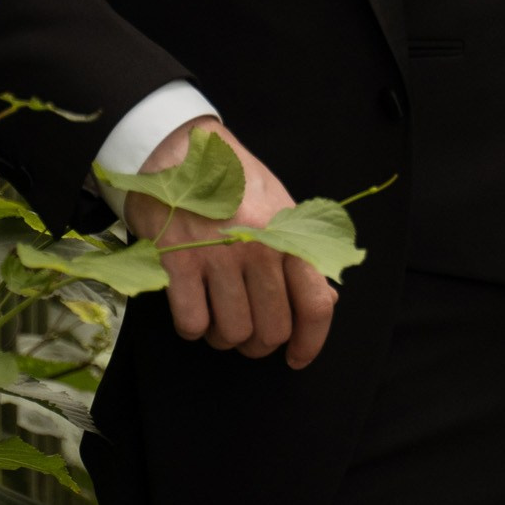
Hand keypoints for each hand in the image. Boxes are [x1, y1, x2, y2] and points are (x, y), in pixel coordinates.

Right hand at [123, 115, 336, 366]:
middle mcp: (259, 249)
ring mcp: (217, 255)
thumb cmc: (232, 180)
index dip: (310, 342)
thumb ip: (301, 256)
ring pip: (232, 333)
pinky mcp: (178, 261)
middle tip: (248, 331)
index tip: (297, 357)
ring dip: (224, 337)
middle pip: (272, 330)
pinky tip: (192, 306)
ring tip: (218, 315)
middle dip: (259, 343)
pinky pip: (192, 324)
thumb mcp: (278, 207)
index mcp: (289, 236)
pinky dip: (193, 327)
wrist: (177, 147)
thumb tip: (326, 300)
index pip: (316, 305)